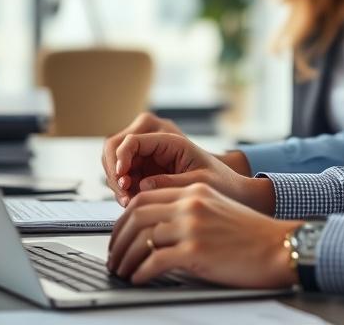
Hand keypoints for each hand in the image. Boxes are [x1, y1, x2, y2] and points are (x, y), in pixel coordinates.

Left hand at [106, 183, 301, 288]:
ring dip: (125, 258)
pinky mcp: (195, 251)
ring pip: (141, 239)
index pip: (144, 198)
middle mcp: (191, 204)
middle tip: (114, 256)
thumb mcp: (217, 209)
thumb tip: (156, 225)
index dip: (125, 219)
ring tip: (121, 271)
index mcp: (195, 191)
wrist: (278, 247)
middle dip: (118, 239)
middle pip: (136, 216)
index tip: (120, 236)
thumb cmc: (252, 234)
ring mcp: (192, 227)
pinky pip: (154, 261)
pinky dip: (140, 272)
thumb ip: (189, 209)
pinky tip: (138, 279)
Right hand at [112, 132, 275, 213]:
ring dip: (116, 182)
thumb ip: (170, 182)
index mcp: (170, 139)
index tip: (122, 178)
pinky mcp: (144, 171)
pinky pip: (123, 176)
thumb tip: (141, 185)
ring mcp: (147, 157)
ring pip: (116, 162)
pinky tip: (131, 203)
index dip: (122, 158)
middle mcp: (155, 143)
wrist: (229, 191)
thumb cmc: (220, 183)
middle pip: (116, 148)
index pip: (133, 140)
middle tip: (122, 195)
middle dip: (115, 171)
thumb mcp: (198, 183)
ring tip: (128, 202)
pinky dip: (122, 189)